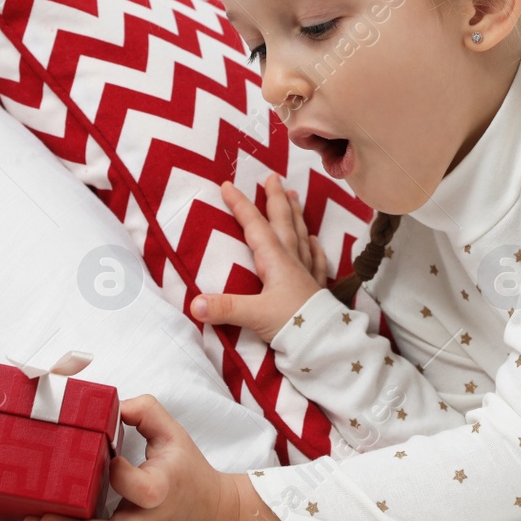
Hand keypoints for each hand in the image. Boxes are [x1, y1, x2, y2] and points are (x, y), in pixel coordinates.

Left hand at [18, 394, 246, 520]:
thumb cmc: (185, 469)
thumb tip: (107, 407)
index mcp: (160, 489)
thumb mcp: (173, 433)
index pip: (142, 489)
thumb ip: (144, 411)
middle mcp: (143, 519)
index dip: (122, 475)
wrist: (207, 512)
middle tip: (43, 519)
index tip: (109, 457)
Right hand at [192, 173, 326, 345]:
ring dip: (296, 215)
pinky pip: (317, 262)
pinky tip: (316, 240)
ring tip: (295, 196)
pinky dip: (316, 249)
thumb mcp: (253, 315)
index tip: (228, 185)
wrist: (326, 344)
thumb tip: (194, 303)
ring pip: (301, 236)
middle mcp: (292, 261)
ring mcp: (307, 274)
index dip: (241, 205)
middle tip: (274, 176)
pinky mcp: (317, 290)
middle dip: (276, 199)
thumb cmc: (291, 325)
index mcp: (275, 261)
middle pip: (283, 223)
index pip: (255, 226)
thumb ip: (224, 307)